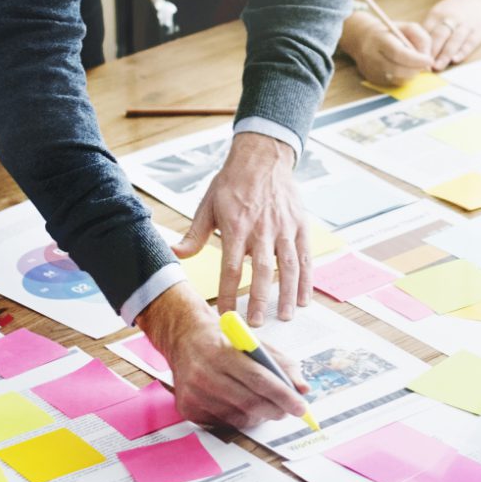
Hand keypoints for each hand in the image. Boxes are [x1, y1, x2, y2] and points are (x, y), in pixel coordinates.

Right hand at [135, 282, 309, 428]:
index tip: (301, 406)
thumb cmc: (223, 339)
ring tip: (268, 406)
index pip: (259, 379)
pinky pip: (223, 423)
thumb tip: (303, 388)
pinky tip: (243, 406)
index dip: (283, 395)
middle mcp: (204, 374)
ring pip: (238, 416)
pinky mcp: (187, 408)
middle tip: (291, 410)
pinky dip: (240, 418)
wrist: (184, 337)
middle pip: (249, 402)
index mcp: (221, 352)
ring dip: (260, 416)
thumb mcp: (253, 341)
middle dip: (276, 409)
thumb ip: (280, 363)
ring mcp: (193, 393)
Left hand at [174, 132, 308, 325]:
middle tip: (256, 325)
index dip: (229, 294)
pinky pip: (305, 256)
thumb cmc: (232, 183)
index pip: (231, 268)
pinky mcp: (300, 225)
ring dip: (286, 294)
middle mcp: (262, 229)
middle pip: (262, 272)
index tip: (226, 315)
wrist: (263, 157)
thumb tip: (174, 254)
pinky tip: (303, 298)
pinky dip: (306, 279)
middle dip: (260, 301)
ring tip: (283, 317)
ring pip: (288, 267)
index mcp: (236, 227)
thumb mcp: (207, 205)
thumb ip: (194, 234)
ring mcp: (284, 228)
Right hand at [351, 18, 432, 86]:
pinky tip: (405, 68)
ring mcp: (371, 70)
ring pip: (398, 79)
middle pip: (397, 70)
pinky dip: (405, 77)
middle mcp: (372, 56)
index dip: (416, 59)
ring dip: (412, 74)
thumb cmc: (390, 32)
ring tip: (414, 64)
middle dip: (416, 68)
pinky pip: (394, 83)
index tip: (429, 60)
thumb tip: (428, 59)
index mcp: (379, 39)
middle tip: (425, 63)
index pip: (398, 53)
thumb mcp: (407, 27)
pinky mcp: (373, 79)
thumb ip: (421, 39)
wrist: (363, 39)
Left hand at [422, 0, 480, 70]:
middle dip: (430, 52)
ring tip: (437, 67)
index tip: (414, 58)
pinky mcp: (479, 31)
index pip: (426, 31)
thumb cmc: (454, 9)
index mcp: (437, 14)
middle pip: (438, 36)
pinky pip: (470, 43)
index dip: (419, 46)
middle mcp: (451, 18)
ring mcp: (465, 25)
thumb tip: (416, 48)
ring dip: (444, 55)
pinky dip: (462, 52)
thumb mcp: (439, 12)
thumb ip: (429, 28)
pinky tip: (455, 60)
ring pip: (454, 41)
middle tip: (423, 66)